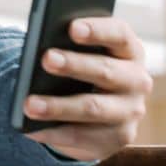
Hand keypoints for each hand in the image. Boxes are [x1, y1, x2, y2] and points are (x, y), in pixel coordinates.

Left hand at [22, 17, 152, 160]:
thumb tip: (41, 51)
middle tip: (46, 59)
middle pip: (106, 71)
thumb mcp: (77, 52)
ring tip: (29, 104)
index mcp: (128, 49)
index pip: (119, 34)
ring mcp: (131, 111)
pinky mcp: (119, 138)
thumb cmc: (79, 66)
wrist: (94, 109)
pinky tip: (30, 129)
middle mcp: (136, 80)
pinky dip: (53, 132)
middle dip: (74, 65)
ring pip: (94, 108)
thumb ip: (66, 45)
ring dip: (59, 106)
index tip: (72, 27)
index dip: (97, 30)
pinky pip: (82, 136)